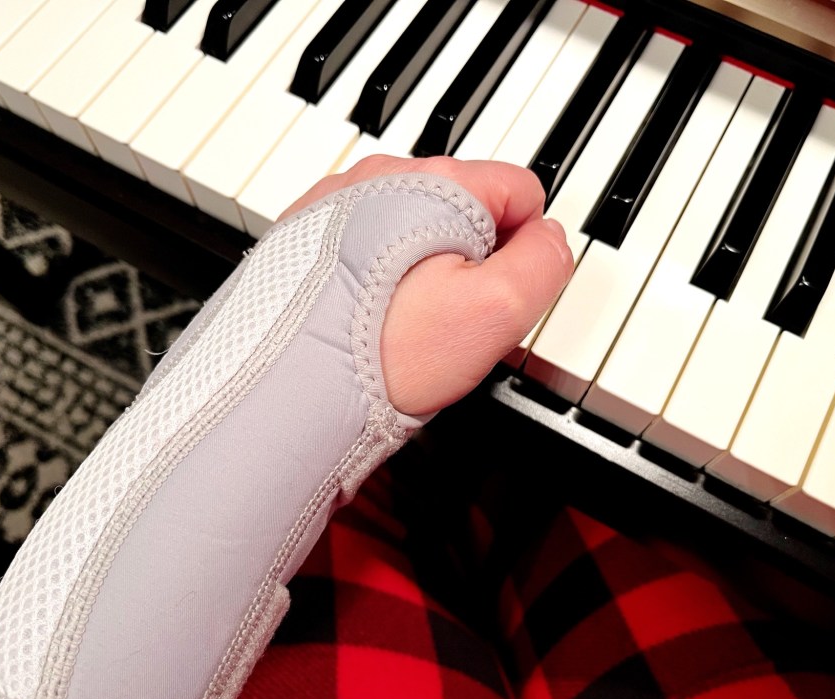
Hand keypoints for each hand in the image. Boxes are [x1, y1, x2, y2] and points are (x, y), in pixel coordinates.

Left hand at [279, 155, 574, 415]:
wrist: (286, 387)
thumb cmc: (385, 354)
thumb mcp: (499, 312)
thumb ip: (545, 263)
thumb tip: (549, 239)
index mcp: (436, 182)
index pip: (521, 191)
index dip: (524, 249)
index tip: (498, 293)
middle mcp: (381, 176)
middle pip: (465, 209)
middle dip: (471, 259)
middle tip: (452, 318)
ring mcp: (337, 202)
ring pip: (414, 229)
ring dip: (423, 269)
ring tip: (405, 324)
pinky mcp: (305, 235)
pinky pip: (366, 246)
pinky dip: (377, 277)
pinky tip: (368, 317)